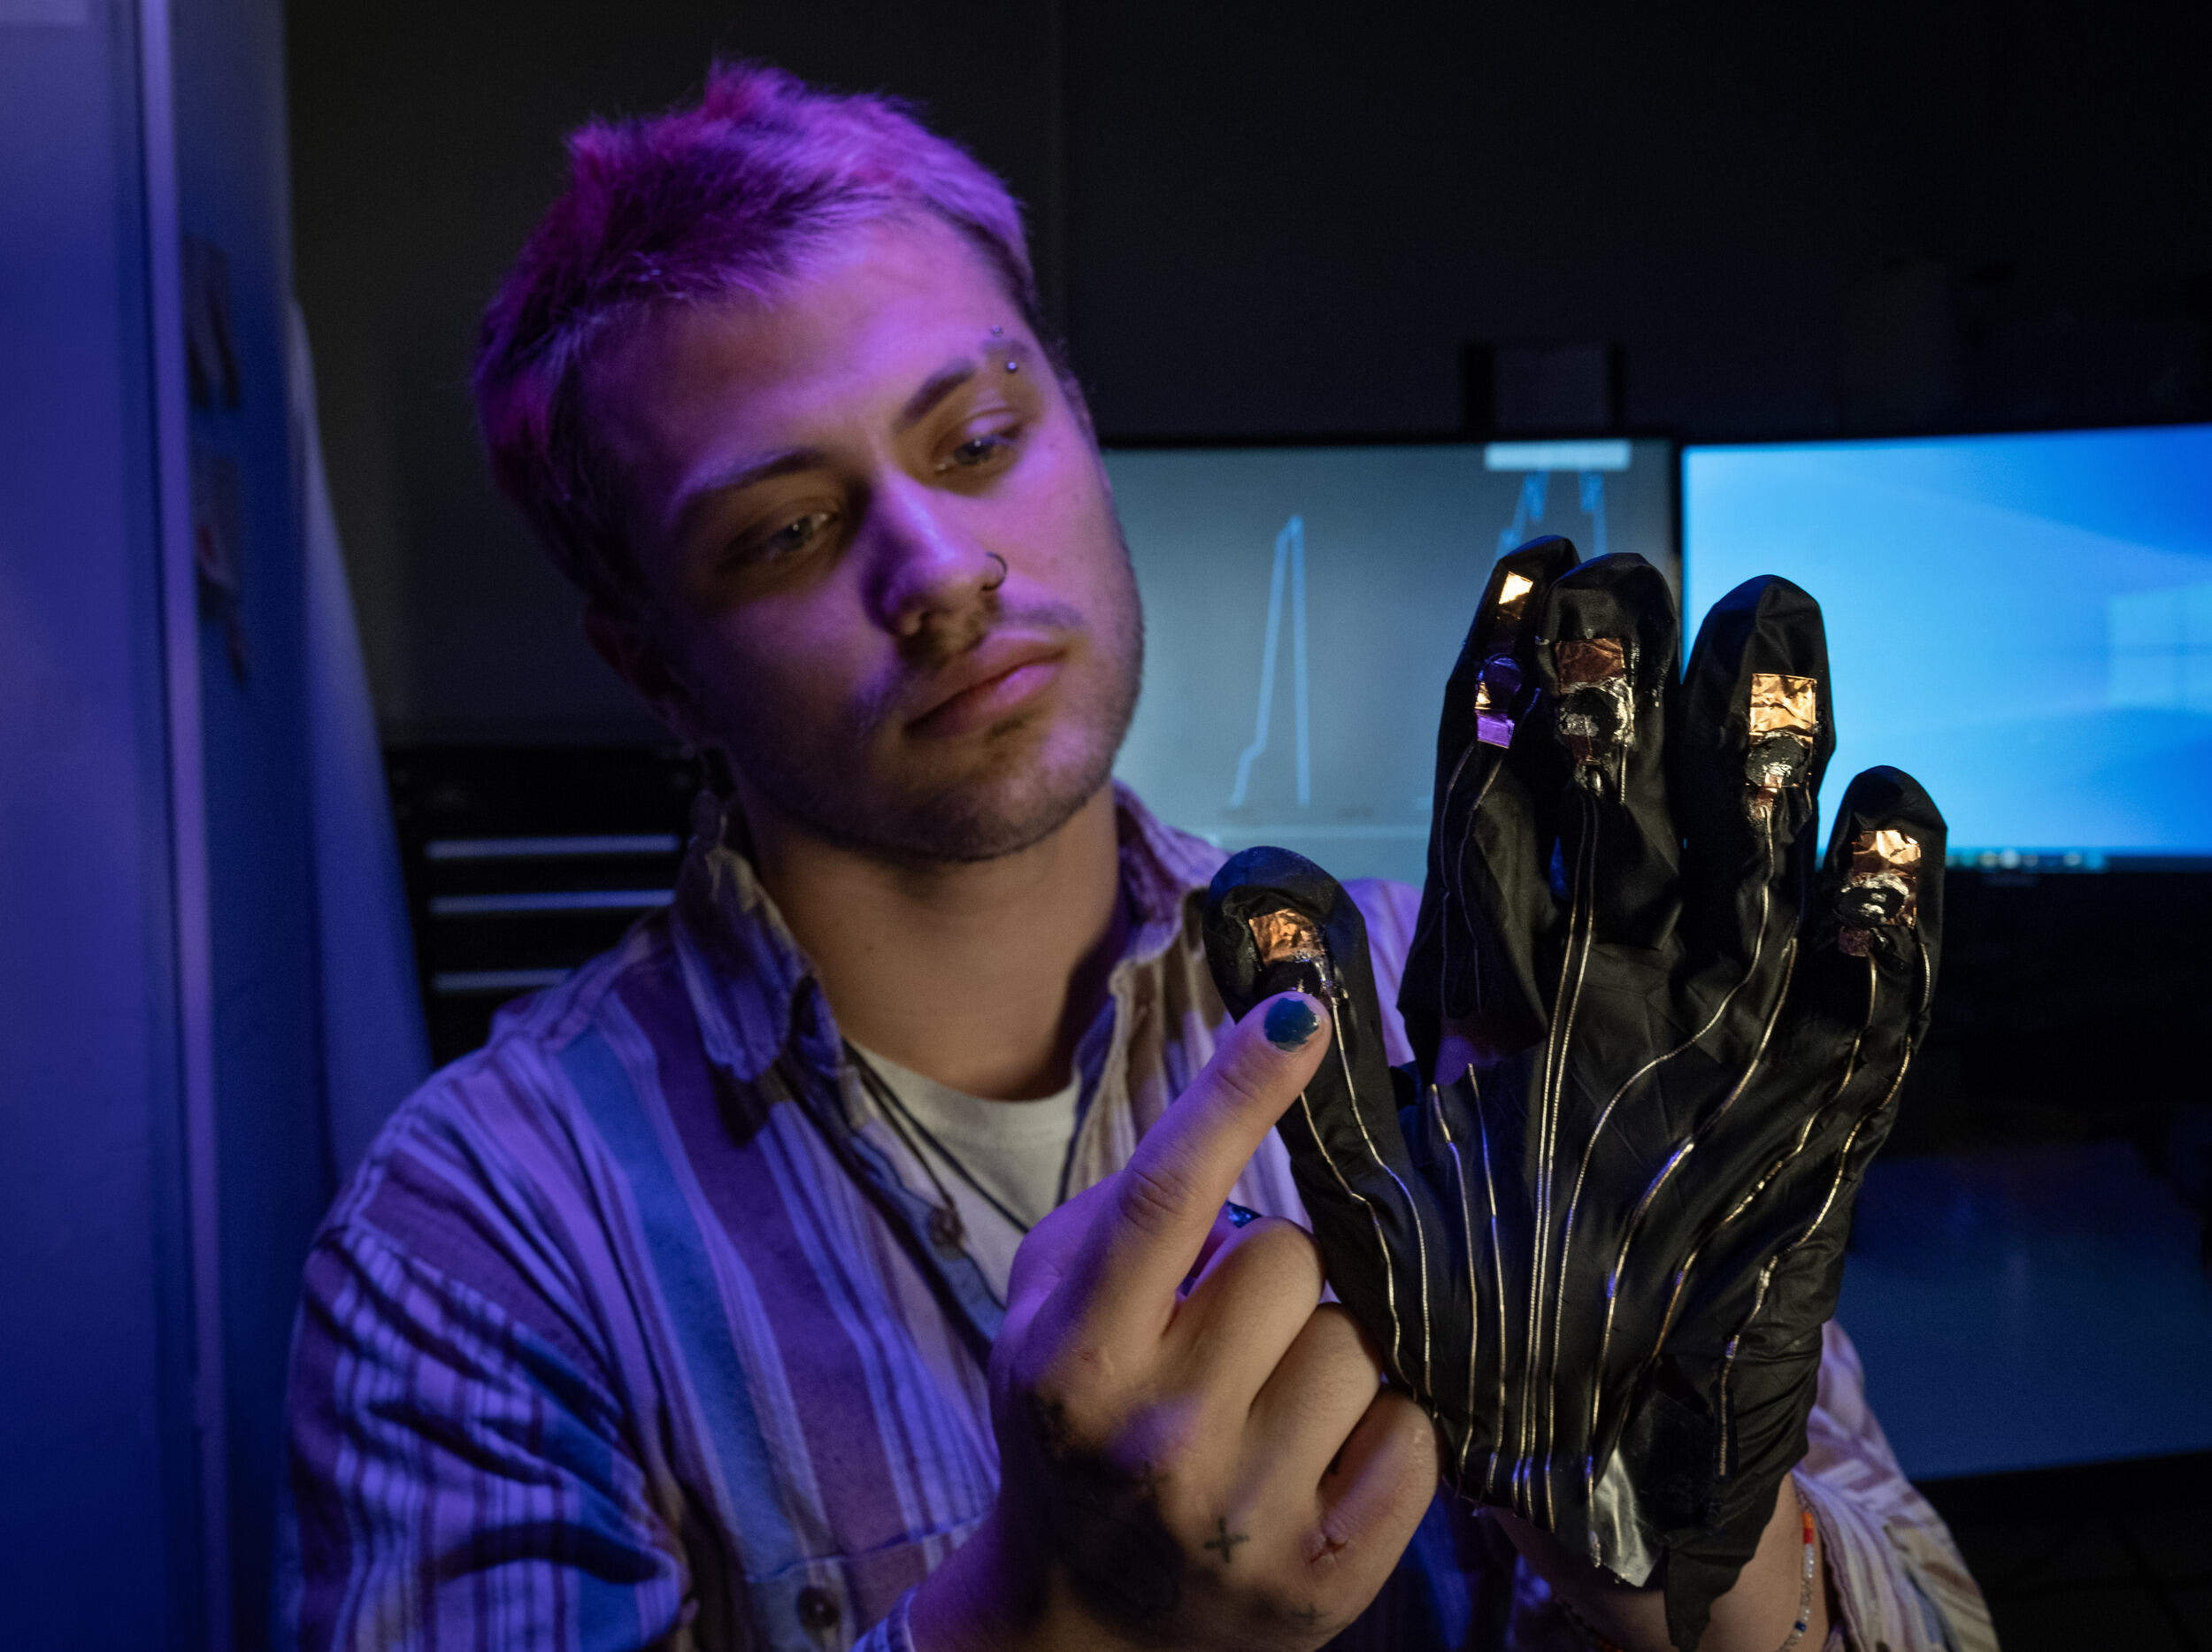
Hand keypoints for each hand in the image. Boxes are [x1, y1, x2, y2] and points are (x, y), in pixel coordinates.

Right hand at [909, 992, 1439, 1651]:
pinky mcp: (1325, 1583)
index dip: (1236, 1093)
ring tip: (1271, 1402)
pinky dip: (1383, 1432)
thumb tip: (1245, 1102)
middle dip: (1275, 1272)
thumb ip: (1127, 1213)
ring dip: (1329, 1353)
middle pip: (1288, 1261)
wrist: (1081, 1617)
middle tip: (1233, 1326)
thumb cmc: (1073, 1420)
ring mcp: (1242, 1517)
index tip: (1299, 1011)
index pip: (1165, 1199)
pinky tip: (1322, 1459)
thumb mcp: (1050, 1310)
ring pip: (1360, 1345)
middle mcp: (1153, 1438)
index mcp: (1073, 1356)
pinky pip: (1415, 1436)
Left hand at [1202, 541, 1942, 1650]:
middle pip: (1632, 805)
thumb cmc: (1461, 1317)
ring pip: (1748, 867)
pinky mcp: (1815, 1116)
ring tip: (1763, 630)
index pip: (1503, 797)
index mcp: (1505, 981)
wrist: (1577, 1453)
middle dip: (1632, 690)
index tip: (1524, 568)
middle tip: (1631, 580)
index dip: (1515, 684)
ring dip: (1754, 756)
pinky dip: (1880, 917)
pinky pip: (1863, 1003)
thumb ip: (1321, 1036)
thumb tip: (1240, 886)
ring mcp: (1724, 1039)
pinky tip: (1882, 815)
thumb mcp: (1370, 1174)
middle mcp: (1617, 985)